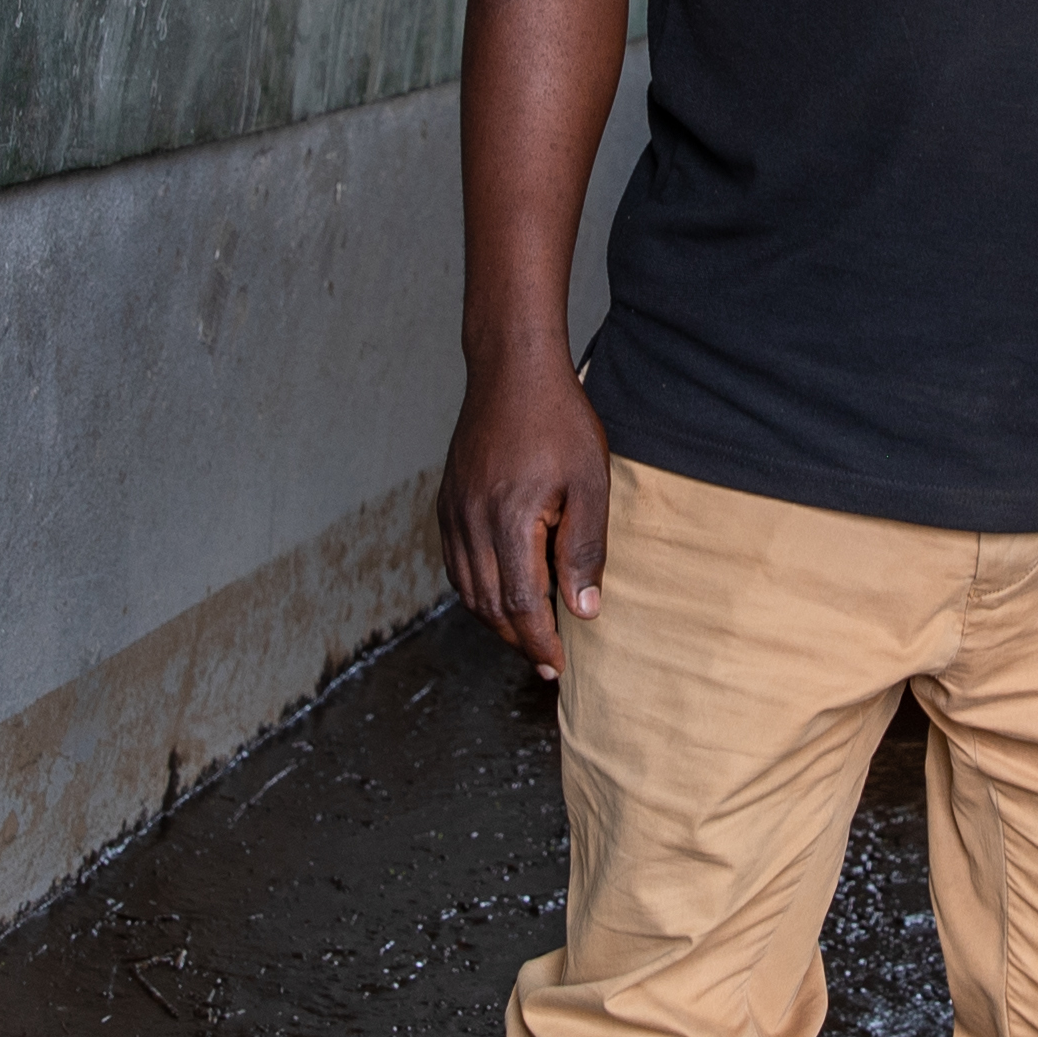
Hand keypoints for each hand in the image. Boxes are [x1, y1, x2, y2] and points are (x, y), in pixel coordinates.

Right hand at [437, 349, 613, 676]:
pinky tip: (500, 594)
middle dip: (518, 640)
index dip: (539, 642)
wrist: (511, 370)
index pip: (519, 604)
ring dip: (495, 620)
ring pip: (466, 589)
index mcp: (509, 521)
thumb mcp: (590, 484)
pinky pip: (456, 563)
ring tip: (528, 635)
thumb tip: (583, 610)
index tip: (558, 666)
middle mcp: (471, 522)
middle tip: (547, 661)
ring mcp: (453, 512)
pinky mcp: (447, 502)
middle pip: (487, 606)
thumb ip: (585, 550)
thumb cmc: (558, 421)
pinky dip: (476, 590)